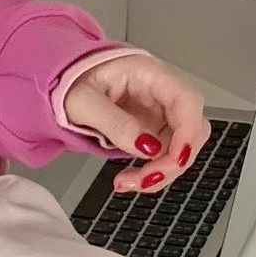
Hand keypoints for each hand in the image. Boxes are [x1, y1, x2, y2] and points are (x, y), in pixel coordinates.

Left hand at [63, 53, 210, 193]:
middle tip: (144, 180)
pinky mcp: (152, 132)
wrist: (64, 87)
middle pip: (191, 128)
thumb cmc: (71, 83)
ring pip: (180, 148)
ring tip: (127, 182)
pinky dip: (151, 172)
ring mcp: (159, 114)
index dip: (188, 132)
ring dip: (161, 172)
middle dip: (174, 161)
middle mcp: (160, 93)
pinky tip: (129, 179)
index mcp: (148, 74)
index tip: (175, 159)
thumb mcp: (83, 102)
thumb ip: (114, 123)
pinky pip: (163, 156)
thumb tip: (146, 147)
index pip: (186, 100)